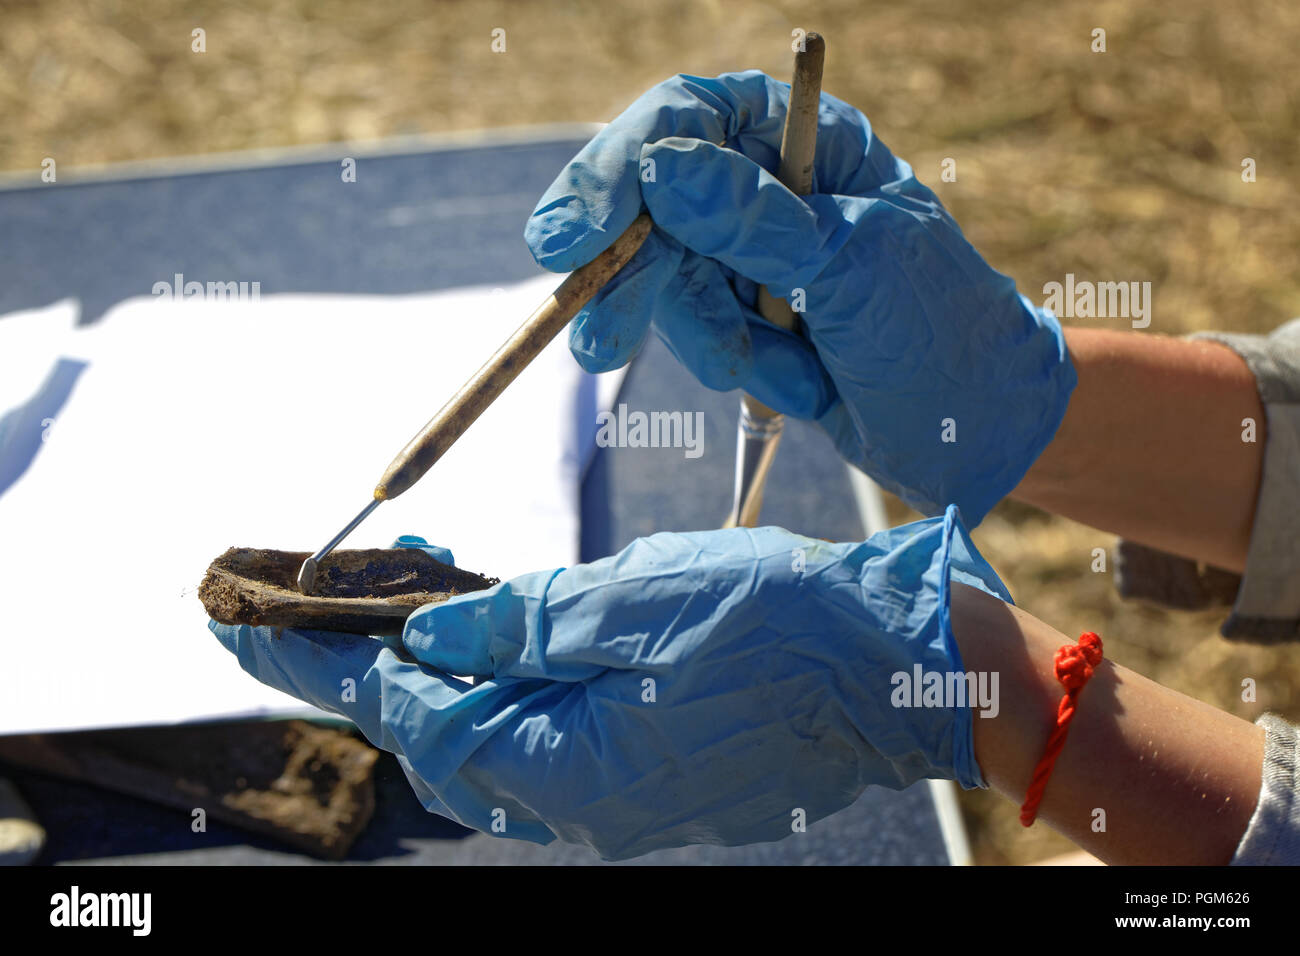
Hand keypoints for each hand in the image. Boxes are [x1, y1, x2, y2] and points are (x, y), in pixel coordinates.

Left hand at [209, 510, 1010, 859]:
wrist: (895, 666)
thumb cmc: (781, 624)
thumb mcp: (636, 600)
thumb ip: (522, 621)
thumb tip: (438, 631)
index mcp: (569, 769)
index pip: (410, 716)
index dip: (325, 663)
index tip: (249, 622)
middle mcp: (581, 800)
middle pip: (436, 735)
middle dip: (366, 666)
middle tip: (306, 604)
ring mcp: (615, 789)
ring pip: (487, 731)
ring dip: (432, 668)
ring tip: (392, 595)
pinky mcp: (644, 766)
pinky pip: (542, 728)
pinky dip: (497, 678)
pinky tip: (485, 629)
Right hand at [526, 71, 1076, 523]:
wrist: (975, 432)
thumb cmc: (940, 332)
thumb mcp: (853, 268)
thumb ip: (754, 223)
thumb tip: (659, 170)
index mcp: (811, 140)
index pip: (693, 117)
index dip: (622, 165)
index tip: (573, 234)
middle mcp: (772, 186)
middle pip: (656, 203)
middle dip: (634, 278)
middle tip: (597, 343)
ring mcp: (753, 254)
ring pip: (668, 280)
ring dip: (719, 342)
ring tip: (796, 374)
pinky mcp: (745, 317)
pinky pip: (696, 334)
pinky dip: (740, 367)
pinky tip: (806, 384)